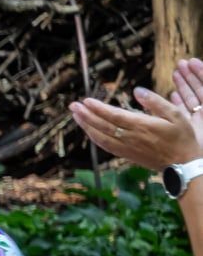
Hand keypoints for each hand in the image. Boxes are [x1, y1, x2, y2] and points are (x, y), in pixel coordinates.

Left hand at [71, 65, 202, 170]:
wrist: (183, 165)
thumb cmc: (182, 137)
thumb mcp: (176, 115)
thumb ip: (155, 102)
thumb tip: (137, 90)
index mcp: (142, 126)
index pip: (114, 116)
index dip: (98, 109)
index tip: (86, 101)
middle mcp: (131, 138)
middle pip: (103, 126)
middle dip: (86, 115)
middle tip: (73, 105)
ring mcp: (127, 148)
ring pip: (101, 137)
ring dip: (87, 126)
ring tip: (76, 115)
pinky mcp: (127, 155)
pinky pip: (106, 146)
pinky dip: (95, 138)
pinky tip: (89, 131)